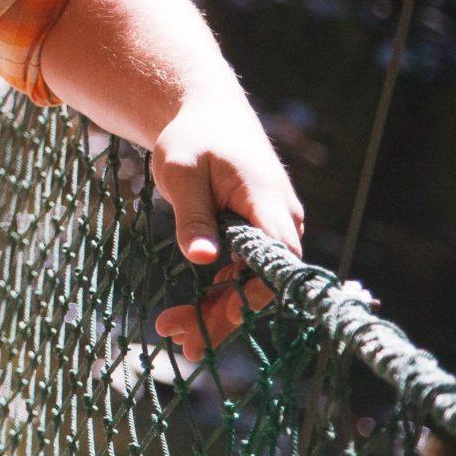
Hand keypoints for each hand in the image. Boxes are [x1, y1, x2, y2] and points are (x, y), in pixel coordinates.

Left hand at [147, 92, 306, 360]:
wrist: (205, 114)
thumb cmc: (193, 138)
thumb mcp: (182, 172)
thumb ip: (193, 215)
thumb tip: (200, 258)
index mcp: (268, 202)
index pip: (281, 257)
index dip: (259, 289)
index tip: (227, 313)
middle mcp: (279, 221)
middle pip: (263, 280)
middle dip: (226, 313)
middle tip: (182, 340)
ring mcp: (269, 231)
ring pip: (250, 283)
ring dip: (217, 311)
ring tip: (175, 337)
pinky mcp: (254, 238)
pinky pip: (241, 274)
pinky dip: (217, 295)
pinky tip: (186, 318)